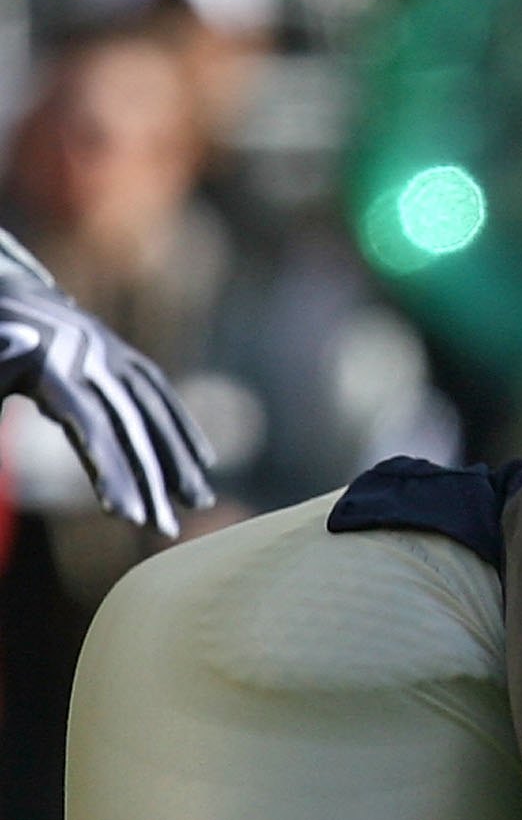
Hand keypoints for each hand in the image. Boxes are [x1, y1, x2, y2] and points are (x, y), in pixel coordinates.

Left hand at [0, 228, 214, 537]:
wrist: (3, 290)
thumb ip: (0, 394)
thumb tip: (4, 441)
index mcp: (52, 365)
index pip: (92, 428)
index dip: (111, 472)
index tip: (126, 517)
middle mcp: (92, 357)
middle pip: (131, 426)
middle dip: (151, 479)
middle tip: (164, 529)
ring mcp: (113, 353)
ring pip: (154, 409)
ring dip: (180, 457)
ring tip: (197, 501)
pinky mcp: (124, 355)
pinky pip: (160, 394)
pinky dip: (183, 427)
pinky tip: (202, 461)